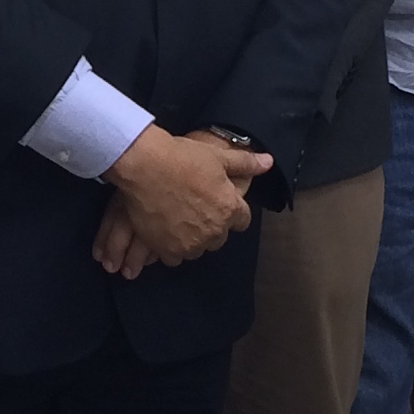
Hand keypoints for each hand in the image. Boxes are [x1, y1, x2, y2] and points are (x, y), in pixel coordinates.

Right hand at [94, 125, 265, 277]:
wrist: (145, 166)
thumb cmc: (182, 158)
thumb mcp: (218, 156)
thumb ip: (246, 163)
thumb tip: (268, 162)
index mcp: (229, 210)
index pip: (242, 221)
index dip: (232, 211)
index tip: (218, 203)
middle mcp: (213, 231)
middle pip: (219, 237)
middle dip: (211, 226)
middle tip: (194, 208)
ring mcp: (190, 243)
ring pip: (197, 249)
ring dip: (191, 239)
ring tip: (177, 220)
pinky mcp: (167, 249)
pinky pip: (174, 257)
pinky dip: (170, 247)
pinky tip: (163, 231)